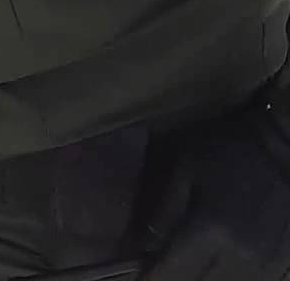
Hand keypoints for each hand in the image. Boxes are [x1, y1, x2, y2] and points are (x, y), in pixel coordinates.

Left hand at [137, 102, 289, 279]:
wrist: (287, 147)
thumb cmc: (229, 150)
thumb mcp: (184, 169)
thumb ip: (162, 211)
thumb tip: (140, 246)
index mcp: (210, 230)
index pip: (171, 272)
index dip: (151, 278)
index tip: (139, 276)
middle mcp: (239, 253)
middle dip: (175, 272)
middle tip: (161, 258)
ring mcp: (265, 260)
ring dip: (203, 272)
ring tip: (191, 251)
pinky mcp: (282, 259)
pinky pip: (247, 276)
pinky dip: (228, 269)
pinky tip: (221, 249)